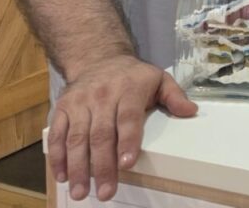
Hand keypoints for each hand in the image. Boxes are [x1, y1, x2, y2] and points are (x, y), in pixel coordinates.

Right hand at [46, 54, 197, 201]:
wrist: (98, 57)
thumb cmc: (133, 76)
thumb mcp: (158, 78)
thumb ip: (174, 96)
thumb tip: (191, 112)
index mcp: (129, 89)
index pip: (128, 118)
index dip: (127, 141)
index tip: (127, 164)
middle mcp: (102, 96)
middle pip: (101, 134)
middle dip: (102, 165)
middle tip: (106, 192)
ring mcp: (80, 102)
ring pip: (77, 138)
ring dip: (78, 167)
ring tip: (81, 192)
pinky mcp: (63, 108)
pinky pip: (57, 133)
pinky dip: (57, 156)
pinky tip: (62, 176)